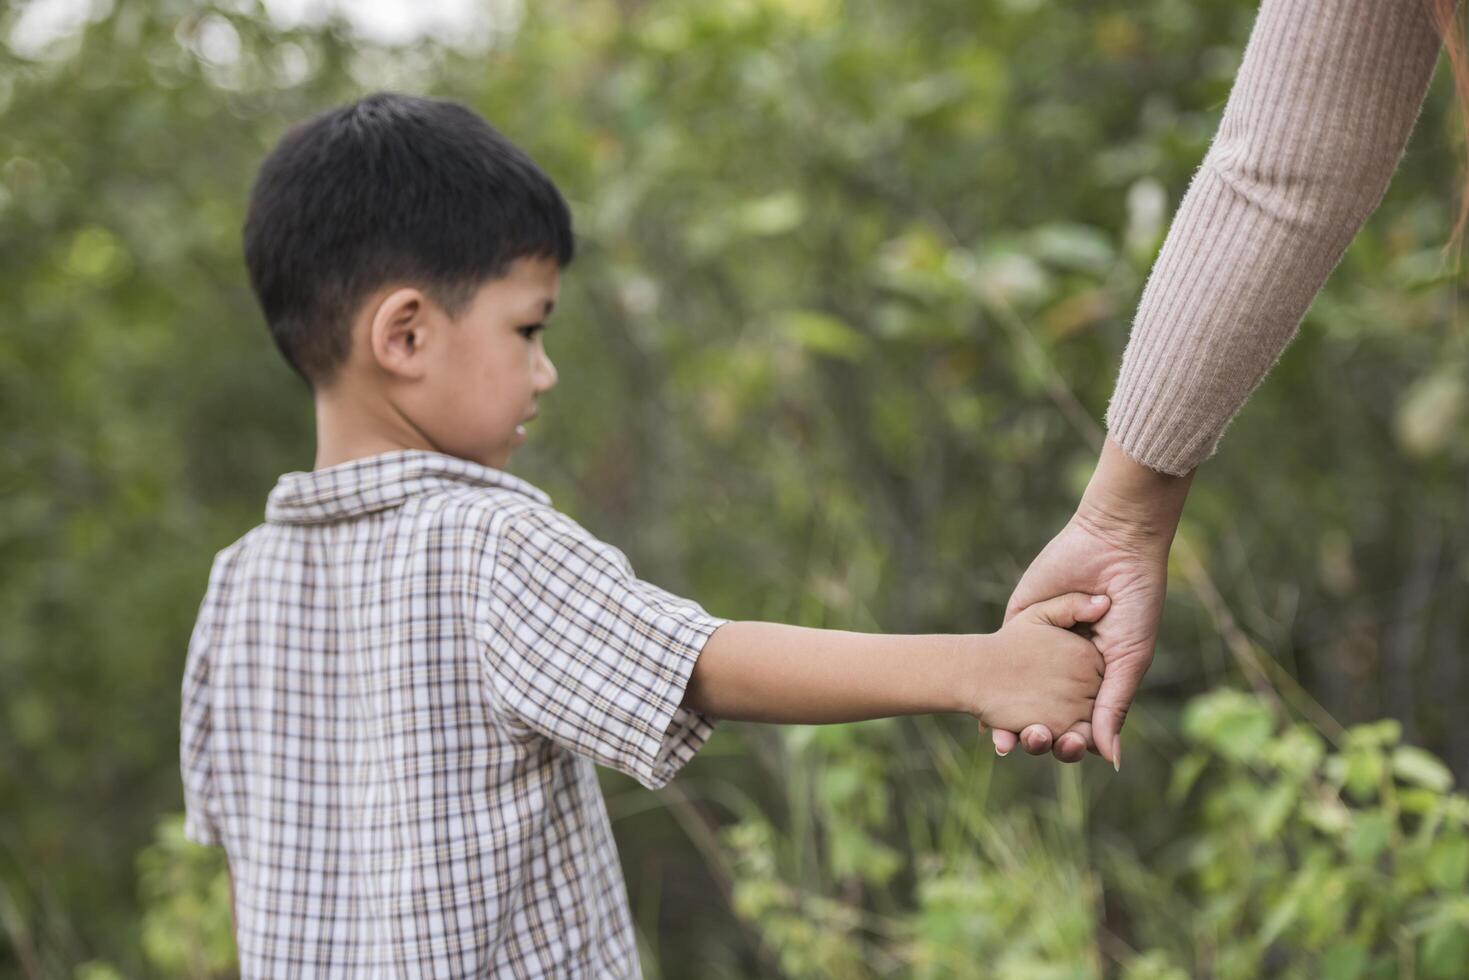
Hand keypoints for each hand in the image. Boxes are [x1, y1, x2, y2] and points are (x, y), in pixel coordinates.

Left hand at [988, 438, 1192, 766]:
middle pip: (1044, 713)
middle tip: (1031, 743)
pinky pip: (999, 656)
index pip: (1077, 722)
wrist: (1114, 545)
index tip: (1063, 752)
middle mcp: (1066, 667)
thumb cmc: (1135, 603)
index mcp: (1097, 678)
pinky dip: (988, 683)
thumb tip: (1109, 760)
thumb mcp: (1128, 659)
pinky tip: (979, 705)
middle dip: (1036, 734)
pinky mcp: (1018, 621)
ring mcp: (1039, 645)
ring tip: (1003, 739)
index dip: (1069, 742)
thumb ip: (1113, 707)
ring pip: (1016, 693)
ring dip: (1007, 719)